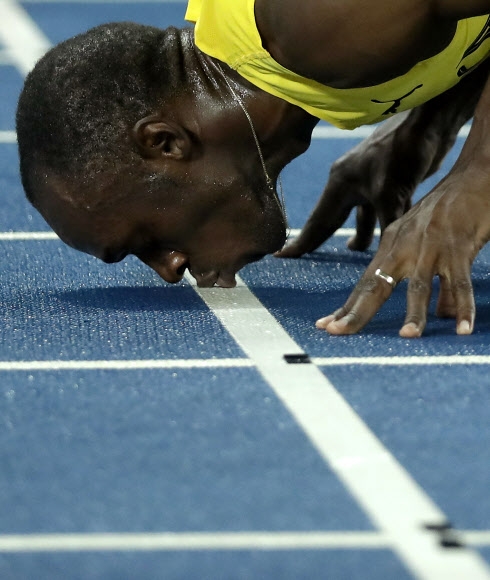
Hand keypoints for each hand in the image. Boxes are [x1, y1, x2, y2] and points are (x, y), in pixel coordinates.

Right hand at [276, 110, 454, 256]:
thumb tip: (384, 259)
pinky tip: (387, 234)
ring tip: (355, 250)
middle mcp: (350, 183)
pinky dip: (381, 223)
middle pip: (333, 218)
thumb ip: (385, 227)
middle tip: (308, 258)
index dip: (302, 241)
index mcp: (340, 184)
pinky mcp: (390, 180)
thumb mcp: (392, 194)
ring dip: (360, 232)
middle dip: (322, 238)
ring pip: (360, 214)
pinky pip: (380, 208)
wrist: (430, 120)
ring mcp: (369, 181)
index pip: (318, 220)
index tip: (283, 255)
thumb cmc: (403, 152)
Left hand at [316, 172, 489, 336]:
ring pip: (418, 286)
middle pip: (376, 285)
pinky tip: (461, 328)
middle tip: (336, 332)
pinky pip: (460, 283)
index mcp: (391, 244)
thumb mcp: (427, 242)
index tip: (326, 326)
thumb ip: (431, 277)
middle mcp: (404, 246)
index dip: (346, 306)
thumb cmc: (449, 211)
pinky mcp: (458, 247)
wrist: (473, 176)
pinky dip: (462, 307)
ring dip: (414, 313)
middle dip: (356, 312)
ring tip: (407, 337)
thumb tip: (440, 314)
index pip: (364, 281)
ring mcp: (430, 247)